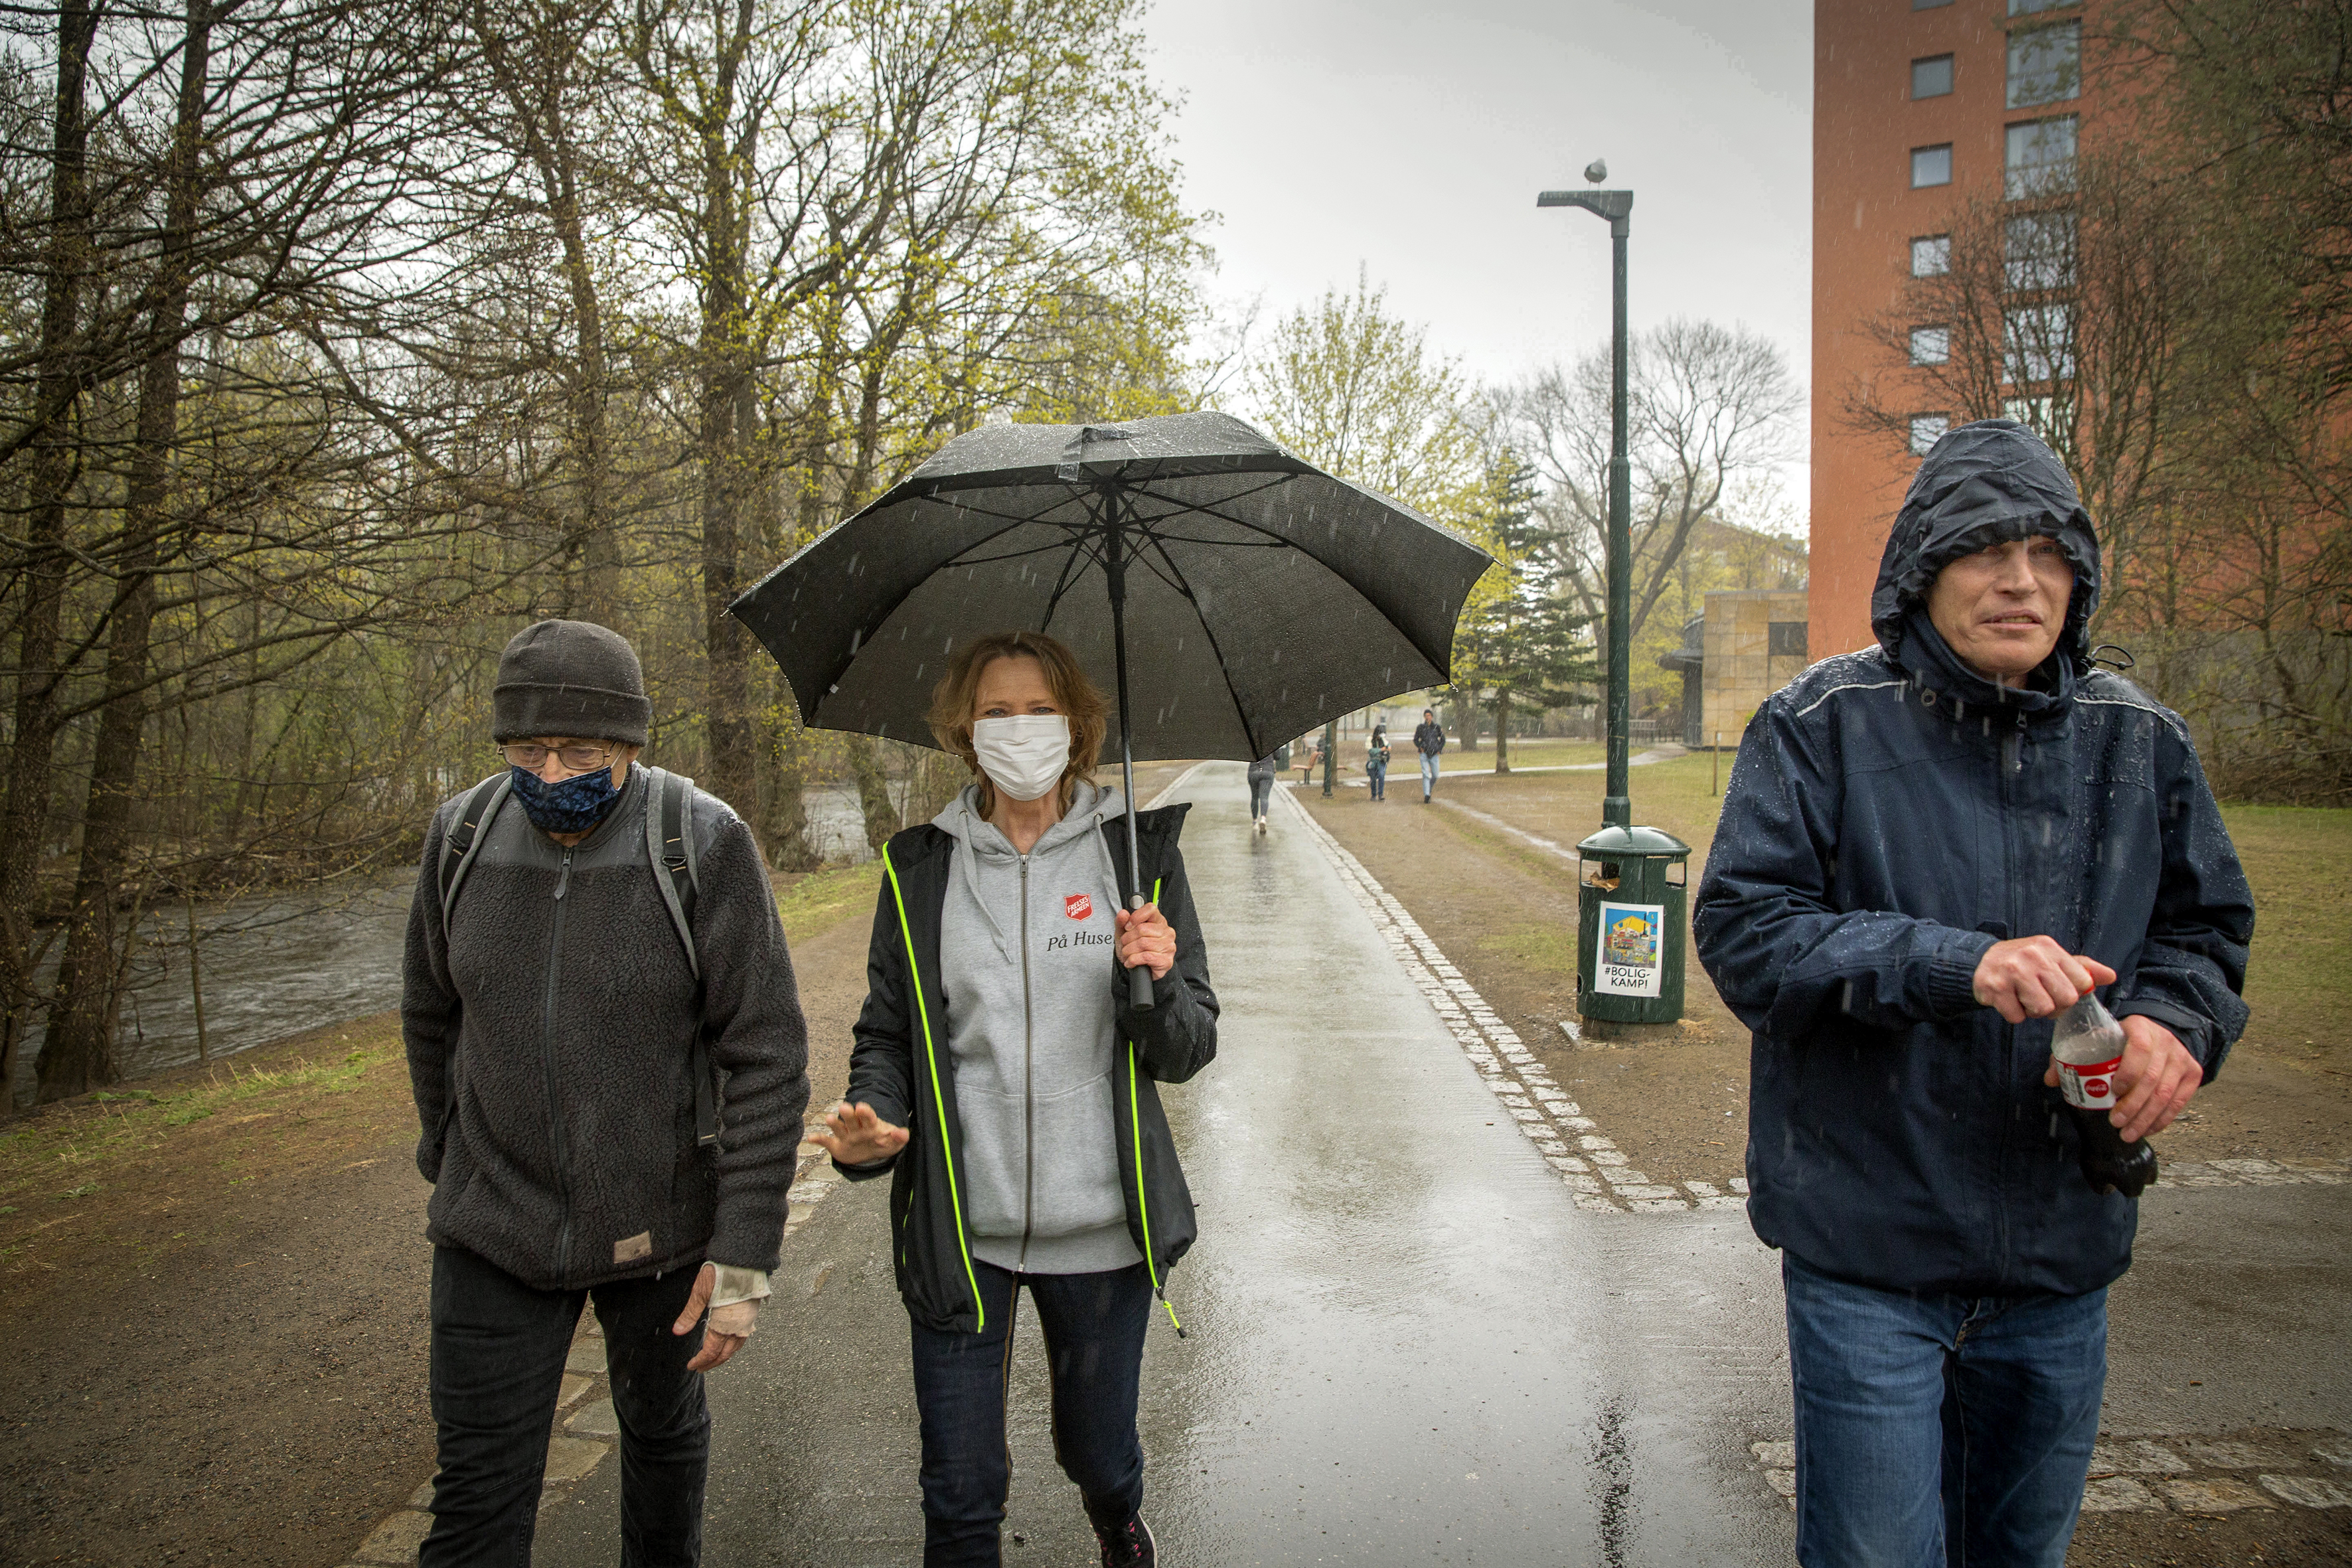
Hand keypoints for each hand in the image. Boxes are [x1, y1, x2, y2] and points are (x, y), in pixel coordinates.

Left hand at [672, 1262, 748, 1371]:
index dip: (701, 1360)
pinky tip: (728, 1340)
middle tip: (700, 1367)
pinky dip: (734, 1344)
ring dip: (724, 1355)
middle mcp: (739, 1325)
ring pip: (737, 1346)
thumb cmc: (722, 1272)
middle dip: (712, 1363)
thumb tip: (677, 1331)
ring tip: (713, 1358)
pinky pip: (743, 1336)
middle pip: (726, 1353)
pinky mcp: (752, 1311)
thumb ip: (690, 1313)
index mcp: (725, 1324)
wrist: (746, 1257)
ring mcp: (748, 1319)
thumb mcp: (701, 1291)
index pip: (712, 1351)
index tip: (691, 1365)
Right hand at [810, 1100, 908, 1165]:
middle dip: (849, 1114)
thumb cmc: (882, 1143)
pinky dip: (818, 1140)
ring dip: (834, 1124)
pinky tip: (810, 1138)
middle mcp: (856, 1128)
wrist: (871, 1154)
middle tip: (845, 1106)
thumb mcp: (894, 1143)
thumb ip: (899, 1138)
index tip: (862, 1107)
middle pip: (852, 1119)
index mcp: (870, 1125)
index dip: (865, 1112)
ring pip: (839, 1128)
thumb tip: (903, 1133)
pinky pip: (826, 1142)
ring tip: (829, 1118)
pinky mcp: (837, 1146)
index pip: (868, 1117)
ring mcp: (846, 1136)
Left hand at [1114, 900, 1176, 979]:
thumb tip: (1123, 913)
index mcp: (1158, 921)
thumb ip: (1122, 922)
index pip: (1150, 909)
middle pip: (1142, 929)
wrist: (1141, 971)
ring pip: (1143, 943)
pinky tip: (1131, 962)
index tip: (1127, 926)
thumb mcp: (1124, 934)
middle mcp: (1166, 932)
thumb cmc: (1135, 949)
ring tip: (1127, 954)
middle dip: (1127, 939)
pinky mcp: (1166, 960)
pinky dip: (1133, 960)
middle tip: (1124, 945)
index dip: (1136, 917)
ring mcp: (1168, 946)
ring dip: (1129, 951)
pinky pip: (1146, 957)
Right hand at [1972, 936, 2117, 1022]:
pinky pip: (2018, 1017)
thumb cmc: (2021, 963)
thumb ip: (2081, 967)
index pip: (2082, 982)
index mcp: (2049, 948)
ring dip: (2033, 1011)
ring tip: (2022, 997)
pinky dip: (2014, 1014)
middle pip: (2066, 999)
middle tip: (2038, 996)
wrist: (1978, 961)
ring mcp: (2013, 971)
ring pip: (2042, 1010)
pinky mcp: (1996, 988)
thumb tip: (2111, 976)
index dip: (2071, 992)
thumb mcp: (2051, 958)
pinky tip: (2008, 1001)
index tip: (2056, 988)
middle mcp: (2032, 956)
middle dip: (2054, 1005)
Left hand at [2043, 1014, 2201, 1141]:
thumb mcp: (2100, 1039)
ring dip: (2146, 1118)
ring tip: (2128, 1133)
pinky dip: (2162, 1119)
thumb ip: (2073, 1056)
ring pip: (2166, 1094)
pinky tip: (2147, 1129)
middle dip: (2133, 1105)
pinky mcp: (2192, 1074)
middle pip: (2152, 1079)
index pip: (2138, 1048)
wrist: (2159, 1033)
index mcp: (2140, 1027)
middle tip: (2116, 1123)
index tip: (2114, 1092)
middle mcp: (2165, 1041)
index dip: (2128, 1072)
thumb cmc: (2121, 1039)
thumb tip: (2050, 1080)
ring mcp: (2182, 1058)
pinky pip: (2179, 1101)